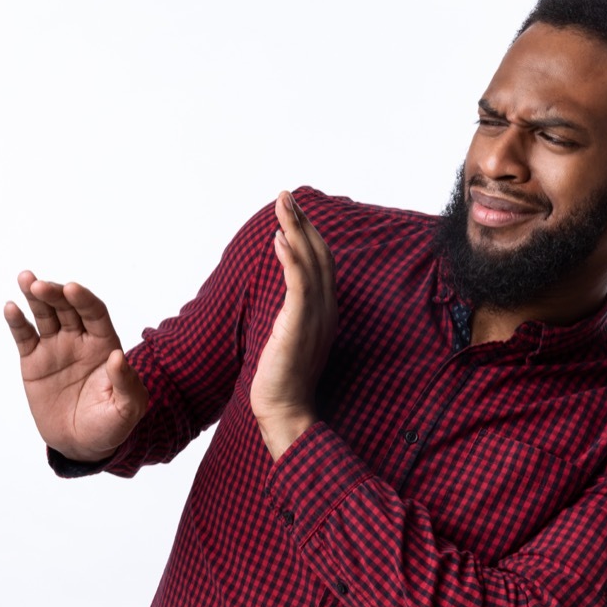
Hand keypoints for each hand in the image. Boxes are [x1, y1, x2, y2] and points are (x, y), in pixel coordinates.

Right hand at [4, 271, 148, 462]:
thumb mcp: (127, 409)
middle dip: (55, 293)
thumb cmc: (110, 425)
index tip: (72, 289)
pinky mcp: (34, 360)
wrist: (81, 444)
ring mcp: (55, 347)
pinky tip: (10, 308)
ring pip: (45, 314)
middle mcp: (79, 339)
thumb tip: (119, 357)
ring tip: (26, 279)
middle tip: (40, 285)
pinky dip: (17, 322)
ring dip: (35, 296)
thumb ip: (126, 383)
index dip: (84, 299)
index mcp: (104, 345)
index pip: (95, 313)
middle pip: (67, 308)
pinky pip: (25, 336)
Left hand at [249, 191, 336, 459]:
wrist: (286, 410)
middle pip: (319, 255)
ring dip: (296, 229)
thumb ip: (293, 314)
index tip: (292, 211)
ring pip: (310, 263)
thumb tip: (285, 295)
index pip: (321, 263)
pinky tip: (280, 238)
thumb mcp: (291, 337)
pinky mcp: (299, 327)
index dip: (309, 234)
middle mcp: (326, 309)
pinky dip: (291, 259)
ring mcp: (315, 318)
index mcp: (325, 311)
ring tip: (282, 205)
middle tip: (286, 196)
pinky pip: (299, 286)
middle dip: (302, 222)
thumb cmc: (284, 379)